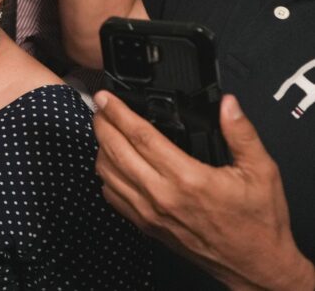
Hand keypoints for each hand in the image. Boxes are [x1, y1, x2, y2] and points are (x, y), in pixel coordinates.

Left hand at [93, 91, 314, 289]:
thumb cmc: (258, 223)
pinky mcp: (146, 226)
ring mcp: (149, 213)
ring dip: (100, 148)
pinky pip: (112, 197)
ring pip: (107, 173)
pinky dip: (106, 176)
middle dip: (102, 124)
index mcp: (187, 178)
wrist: (254, 265)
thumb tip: (227, 104)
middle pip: (115, 151)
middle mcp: (162, 196)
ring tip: (106, 131)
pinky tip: (113, 164)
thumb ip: (241, 133)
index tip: (106, 97)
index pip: (140, 136)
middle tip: (100, 107)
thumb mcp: (261, 171)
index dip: (118, 112)